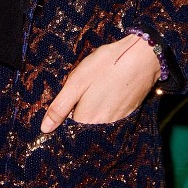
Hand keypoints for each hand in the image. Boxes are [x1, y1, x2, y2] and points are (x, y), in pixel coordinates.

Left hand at [40, 34, 159, 132]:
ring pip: (99, 114)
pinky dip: (110, 100)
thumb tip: (44, 129)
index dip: (69, 104)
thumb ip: (60, 107)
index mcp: (86, 118)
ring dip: (97, 101)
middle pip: (84, 119)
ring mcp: (117, 119)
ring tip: (102, 82)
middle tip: (90, 83)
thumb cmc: (106, 65)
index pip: (69, 120)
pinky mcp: (129, 111)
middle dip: (83, 104)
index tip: (75, 90)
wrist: (142, 58)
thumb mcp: (77, 81)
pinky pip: (113, 111)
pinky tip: (113, 84)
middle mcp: (102, 125)